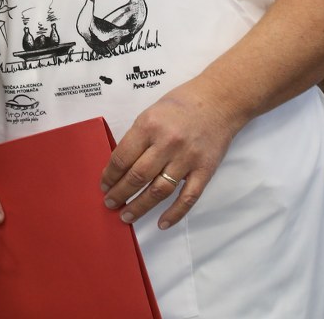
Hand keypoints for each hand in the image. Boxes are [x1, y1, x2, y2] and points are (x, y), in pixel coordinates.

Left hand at [99, 77, 244, 228]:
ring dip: (140, 206)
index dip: (109, 176)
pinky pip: (188, 198)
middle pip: (137, 177)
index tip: (104, 185)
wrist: (219, 101)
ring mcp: (187, 159)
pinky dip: (174, 214)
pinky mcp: (205, 171)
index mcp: (149, 126)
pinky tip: (161, 223)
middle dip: (120, 194)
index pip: (122, 158)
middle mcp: (167, 143)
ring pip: (159, 191)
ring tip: (127, 216)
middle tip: (110, 204)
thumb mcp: (151, 113)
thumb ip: (137, 137)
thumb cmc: (181, 105)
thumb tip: (120, 165)